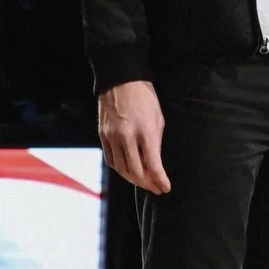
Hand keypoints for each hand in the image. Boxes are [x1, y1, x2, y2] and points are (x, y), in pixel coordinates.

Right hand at [98, 79, 170, 193]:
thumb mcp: (158, 118)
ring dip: (133, 179)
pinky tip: (128, 171)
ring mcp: (112, 136)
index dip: (160, 180)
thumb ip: (156, 143)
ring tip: (144, 182)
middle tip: (156, 188)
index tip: (166, 188)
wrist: (121, 80)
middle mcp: (126, 136)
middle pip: (135, 172)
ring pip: (121, 169)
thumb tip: (155, 165)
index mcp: (145, 131)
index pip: (153, 165)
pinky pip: (110, 159)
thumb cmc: (144, 97)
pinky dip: (120, 169)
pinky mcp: (103, 135)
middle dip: (148, 184)